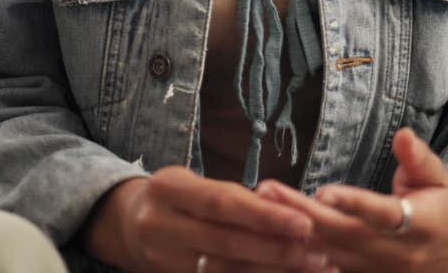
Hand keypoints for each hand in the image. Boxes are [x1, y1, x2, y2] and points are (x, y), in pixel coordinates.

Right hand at [84, 169, 331, 271]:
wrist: (128, 225)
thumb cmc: (176, 199)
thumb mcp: (193, 184)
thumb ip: (232, 197)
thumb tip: (286, 208)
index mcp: (168, 190)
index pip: (222, 203)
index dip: (264, 215)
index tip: (304, 222)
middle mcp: (160, 227)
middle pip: (225, 242)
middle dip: (276, 250)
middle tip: (319, 253)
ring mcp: (163, 261)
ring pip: (224, 272)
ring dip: (272, 272)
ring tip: (312, 269)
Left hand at [254, 129, 447, 272]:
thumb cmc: (445, 205)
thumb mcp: (438, 177)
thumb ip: (419, 158)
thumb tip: (404, 134)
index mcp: (422, 225)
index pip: (382, 214)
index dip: (354, 204)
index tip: (323, 192)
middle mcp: (398, 254)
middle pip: (345, 235)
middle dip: (304, 215)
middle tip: (267, 192)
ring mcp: (381, 272)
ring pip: (332, 256)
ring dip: (295, 235)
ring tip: (262, 209)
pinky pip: (329, 271)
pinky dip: (302, 257)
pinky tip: (272, 240)